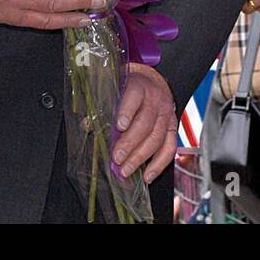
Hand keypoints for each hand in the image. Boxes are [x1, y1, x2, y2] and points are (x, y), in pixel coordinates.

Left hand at [113, 63, 176, 182]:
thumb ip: (102, 108)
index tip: (119, 126)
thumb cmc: (129, 90)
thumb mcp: (115, 91)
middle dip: (130, 143)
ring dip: (141, 157)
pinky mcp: (172, 128)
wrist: (153, 83)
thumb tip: (87, 125)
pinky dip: (159, 164)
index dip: (127, 112)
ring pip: (157, 138)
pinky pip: (169, 148)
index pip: (134, 98)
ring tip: (126, 170)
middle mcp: (155, 101)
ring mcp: (166, 115)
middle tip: (117, 158)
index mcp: (139, 87)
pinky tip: (147, 176)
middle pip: (145, 123)